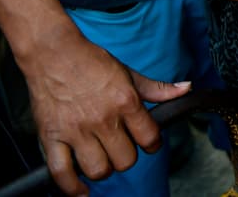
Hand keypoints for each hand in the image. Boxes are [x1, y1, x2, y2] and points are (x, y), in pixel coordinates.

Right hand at [23, 31, 189, 195]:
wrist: (54, 53)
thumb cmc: (91, 62)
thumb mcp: (129, 72)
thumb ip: (157, 87)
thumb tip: (185, 88)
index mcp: (126, 102)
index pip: (149, 138)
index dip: (152, 144)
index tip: (148, 143)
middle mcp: (103, 119)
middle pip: (125, 159)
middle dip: (128, 157)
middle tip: (122, 148)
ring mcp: (76, 130)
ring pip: (98, 170)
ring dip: (104, 169)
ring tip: (103, 159)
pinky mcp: (52, 137)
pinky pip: (61, 172)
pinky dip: (72, 187)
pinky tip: (81, 189)